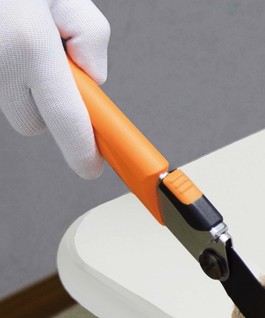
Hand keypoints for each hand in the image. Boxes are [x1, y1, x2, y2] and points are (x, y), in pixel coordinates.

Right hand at [0, 0, 109, 178]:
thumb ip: (90, 38)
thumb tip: (90, 78)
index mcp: (28, 44)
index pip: (65, 119)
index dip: (81, 150)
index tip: (91, 167)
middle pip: (32, 121)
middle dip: (49, 108)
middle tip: (52, 67)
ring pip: (10, 102)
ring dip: (22, 84)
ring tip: (19, 37)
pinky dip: (4, 66)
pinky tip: (4, 36)